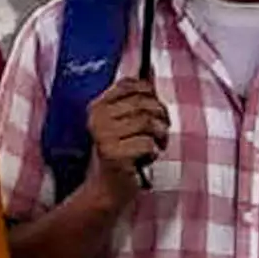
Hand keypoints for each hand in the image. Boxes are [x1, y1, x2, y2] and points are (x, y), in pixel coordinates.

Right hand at [83, 78, 170, 195]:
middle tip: (160, 132)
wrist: (108, 188)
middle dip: (160, 117)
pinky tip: (145, 159)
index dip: (150, 94)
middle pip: (143, 103)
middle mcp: (97, 118)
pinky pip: (148, 143)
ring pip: (148, 122)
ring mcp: (103, 136)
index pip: (130, 84)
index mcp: (98, 106)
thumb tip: (151, 68)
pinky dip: (154, 152)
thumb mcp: (127, 121)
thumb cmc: (122, 153)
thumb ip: (138, 95)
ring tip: (155, 146)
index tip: (154, 110)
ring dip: (160, 136)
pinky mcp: (113, 154)